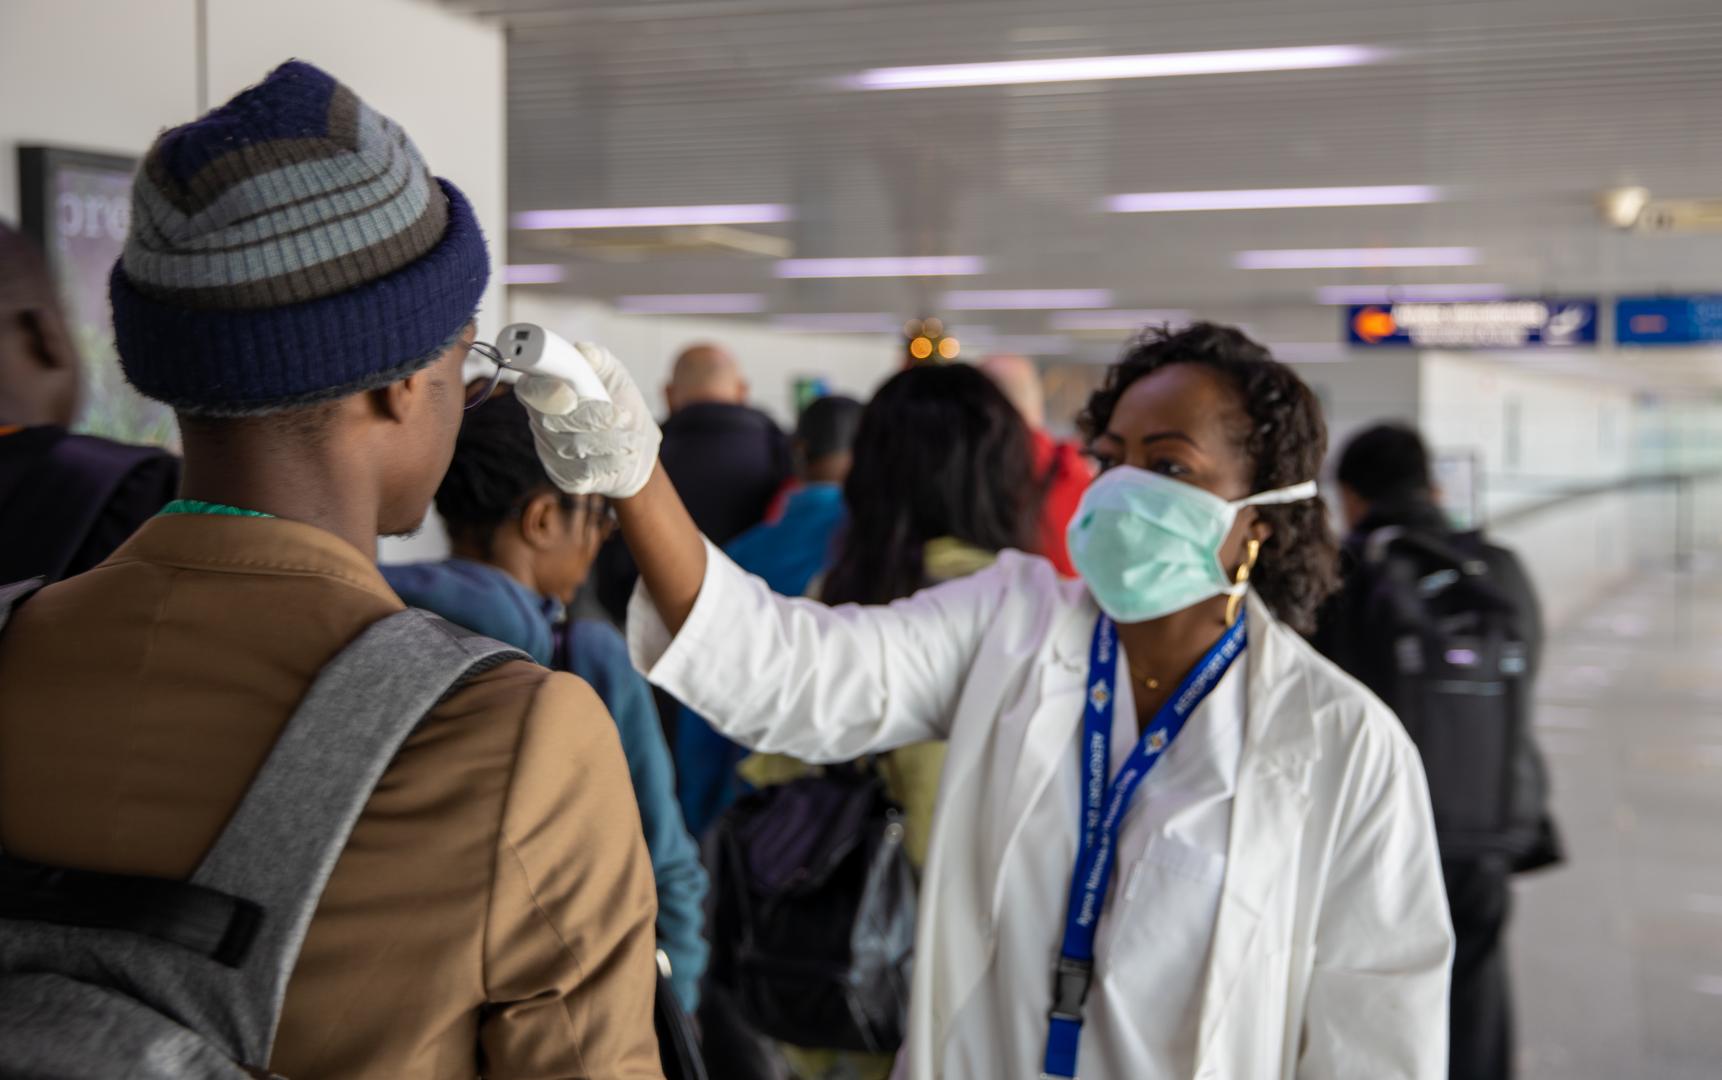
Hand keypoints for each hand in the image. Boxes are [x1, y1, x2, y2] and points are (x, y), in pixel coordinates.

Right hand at [516, 343, 661, 498]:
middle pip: (551, 420)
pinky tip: (625, 454)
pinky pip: (581, 470)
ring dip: (609, 441)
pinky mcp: (563, 475)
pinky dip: (610, 461)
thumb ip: (599, 359)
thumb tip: (584, 351)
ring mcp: (549, 450)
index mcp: (546, 389)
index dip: (544, 392)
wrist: (638, 449)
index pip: (528, 388)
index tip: (571, 396)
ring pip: (569, 446)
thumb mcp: (616, 375)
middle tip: (622, 416)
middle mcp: (540, 420)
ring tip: (633, 438)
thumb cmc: (621, 405)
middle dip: (591, 418)